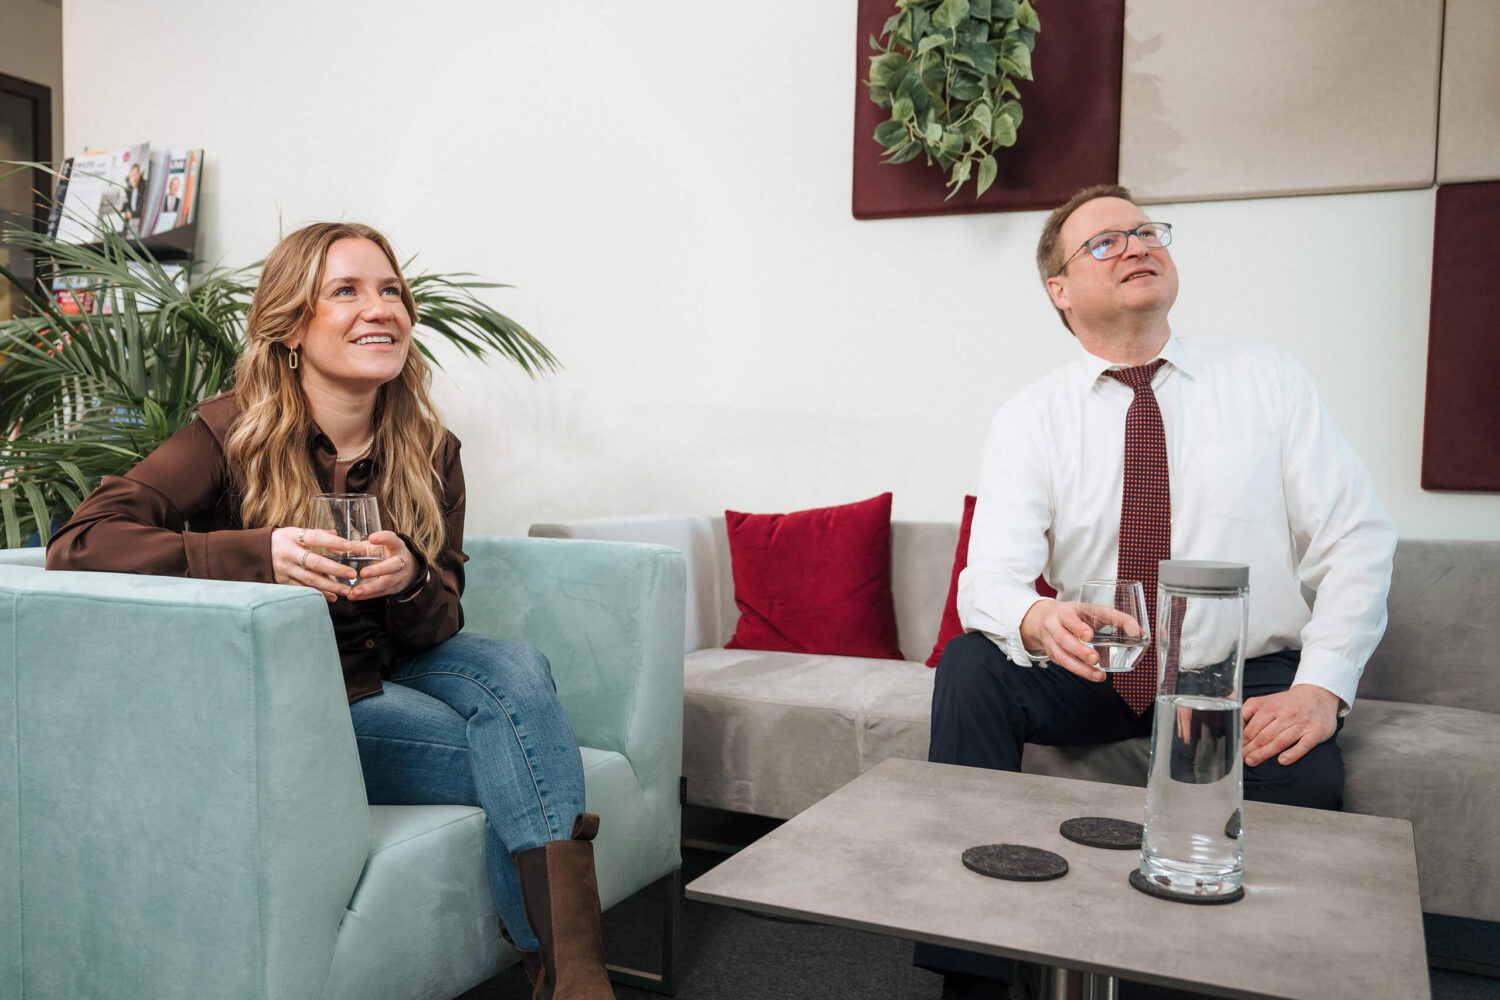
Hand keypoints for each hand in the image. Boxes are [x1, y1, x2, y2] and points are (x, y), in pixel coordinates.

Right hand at [272, 526, 356, 602]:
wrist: (255, 552)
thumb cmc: (282, 541)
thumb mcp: (296, 532)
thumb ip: (317, 534)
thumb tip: (338, 536)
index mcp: (292, 536)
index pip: (315, 538)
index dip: (333, 542)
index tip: (349, 547)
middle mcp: (287, 553)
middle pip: (314, 562)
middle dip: (335, 569)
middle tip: (352, 574)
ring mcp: (284, 569)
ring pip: (309, 579)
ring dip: (330, 586)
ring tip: (345, 590)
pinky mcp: (283, 581)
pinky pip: (303, 589)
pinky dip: (318, 593)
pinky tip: (332, 597)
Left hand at [344, 530, 421, 600]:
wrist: (409, 568)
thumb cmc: (389, 554)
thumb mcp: (378, 547)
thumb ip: (360, 547)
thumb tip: (340, 546)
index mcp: (396, 546)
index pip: (392, 539)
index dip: (383, 538)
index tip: (372, 538)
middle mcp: (400, 561)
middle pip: (393, 565)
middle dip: (378, 570)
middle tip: (363, 573)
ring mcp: (399, 576)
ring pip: (386, 583)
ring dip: (370, 588)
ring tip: (355, 591)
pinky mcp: (394, 588)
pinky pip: (380, 593)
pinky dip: (366, 596)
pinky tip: (353, 596)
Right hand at [1019, 599, 1139, 681]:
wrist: (1045, 619)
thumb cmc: (1077, 615)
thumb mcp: (1093, 611)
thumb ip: (1116, 619)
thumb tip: (1138, 632)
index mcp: (1066, 611)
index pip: (1071, 617)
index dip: (1078, 627)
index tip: (1089, 635)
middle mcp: (1055, 625)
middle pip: (1063, 638)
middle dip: (1079, 650)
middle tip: (1095, 658)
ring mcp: (1051, 641)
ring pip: (1061, 655)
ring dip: (1080, 667)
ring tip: (1098, 675)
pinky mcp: (1052, 653)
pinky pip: (1063, 664)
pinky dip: (1079, 671)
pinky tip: (1092, 675)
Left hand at [1242, 685, 1339, 766]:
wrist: (1318, 695)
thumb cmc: (1289, 702)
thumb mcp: (1267, 699)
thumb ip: (1248, 709)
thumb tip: (1232, 719)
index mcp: (1270, 706)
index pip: (1251, 727)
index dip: (1242, 740)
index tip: (1237, 749)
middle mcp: (1285, 714)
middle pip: (1263, 735)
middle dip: (1250, 749)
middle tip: (1243, 758)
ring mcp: (1301, 723)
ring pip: (1280, 741)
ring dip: (1264, 753)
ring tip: (1253, 761)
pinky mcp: (1316, 732)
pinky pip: (1303, 745)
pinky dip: (1292, 754)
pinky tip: (1282, 760)